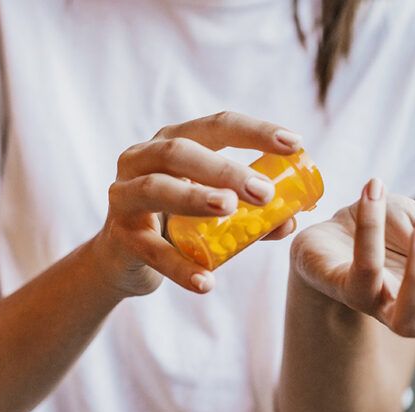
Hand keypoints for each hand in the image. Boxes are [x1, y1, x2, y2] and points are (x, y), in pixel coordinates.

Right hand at [94, 111, 300, 296]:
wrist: (124, 261)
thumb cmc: (175, 223)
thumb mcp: (212, 213)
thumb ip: (251, 216)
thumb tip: (292, 221)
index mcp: (173, 142)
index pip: (216, 127)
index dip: (255, 132)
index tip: (294, 143)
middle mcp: (142, 159)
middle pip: (181, 151)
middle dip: (225, 169)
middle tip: (263, 191)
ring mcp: (124, 196)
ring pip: (156, 188)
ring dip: (194, 196)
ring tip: (229, 209)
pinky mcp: (120, 237)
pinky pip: (152, 251)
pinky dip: (179, 267)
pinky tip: (206, 282)